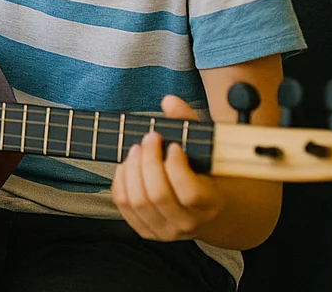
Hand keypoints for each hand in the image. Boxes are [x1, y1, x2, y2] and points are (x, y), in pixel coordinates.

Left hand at [113, 95, 223, 240]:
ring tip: (137, 149)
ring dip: (132, 168)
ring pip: (138, 201)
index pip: (190, 193)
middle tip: (149, 139)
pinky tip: (128, 165)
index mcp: (210, 205)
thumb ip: (190, 124)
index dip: (176, 167)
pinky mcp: (145, 229)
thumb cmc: (205, 173)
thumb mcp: (206, 150)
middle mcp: (188, 224)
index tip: (172, 146)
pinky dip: (121, 180)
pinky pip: (123, 205)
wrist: (207, 210)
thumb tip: (169, 100)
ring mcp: (165, 231)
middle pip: (158, 195)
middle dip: (148, 161)